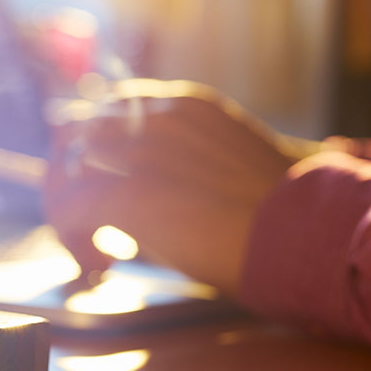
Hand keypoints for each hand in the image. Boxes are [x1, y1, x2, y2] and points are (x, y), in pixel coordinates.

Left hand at [44, 81, 302, 294]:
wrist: (306, 230)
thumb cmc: (280, 210)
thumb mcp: (224, 165)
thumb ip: (179, 168)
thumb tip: (146, 208)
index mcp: (179, 105)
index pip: (107, 109)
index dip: (95, 152)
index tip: (104, 190)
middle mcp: (152, 116)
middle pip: (73, 133)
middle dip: (70, 180)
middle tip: (87, 225)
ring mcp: (139, 150)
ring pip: (64, 169)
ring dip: (68, 211)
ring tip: (93, 250)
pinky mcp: (129, 192)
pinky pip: (69, 208)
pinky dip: (72, 239)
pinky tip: (99, 265)